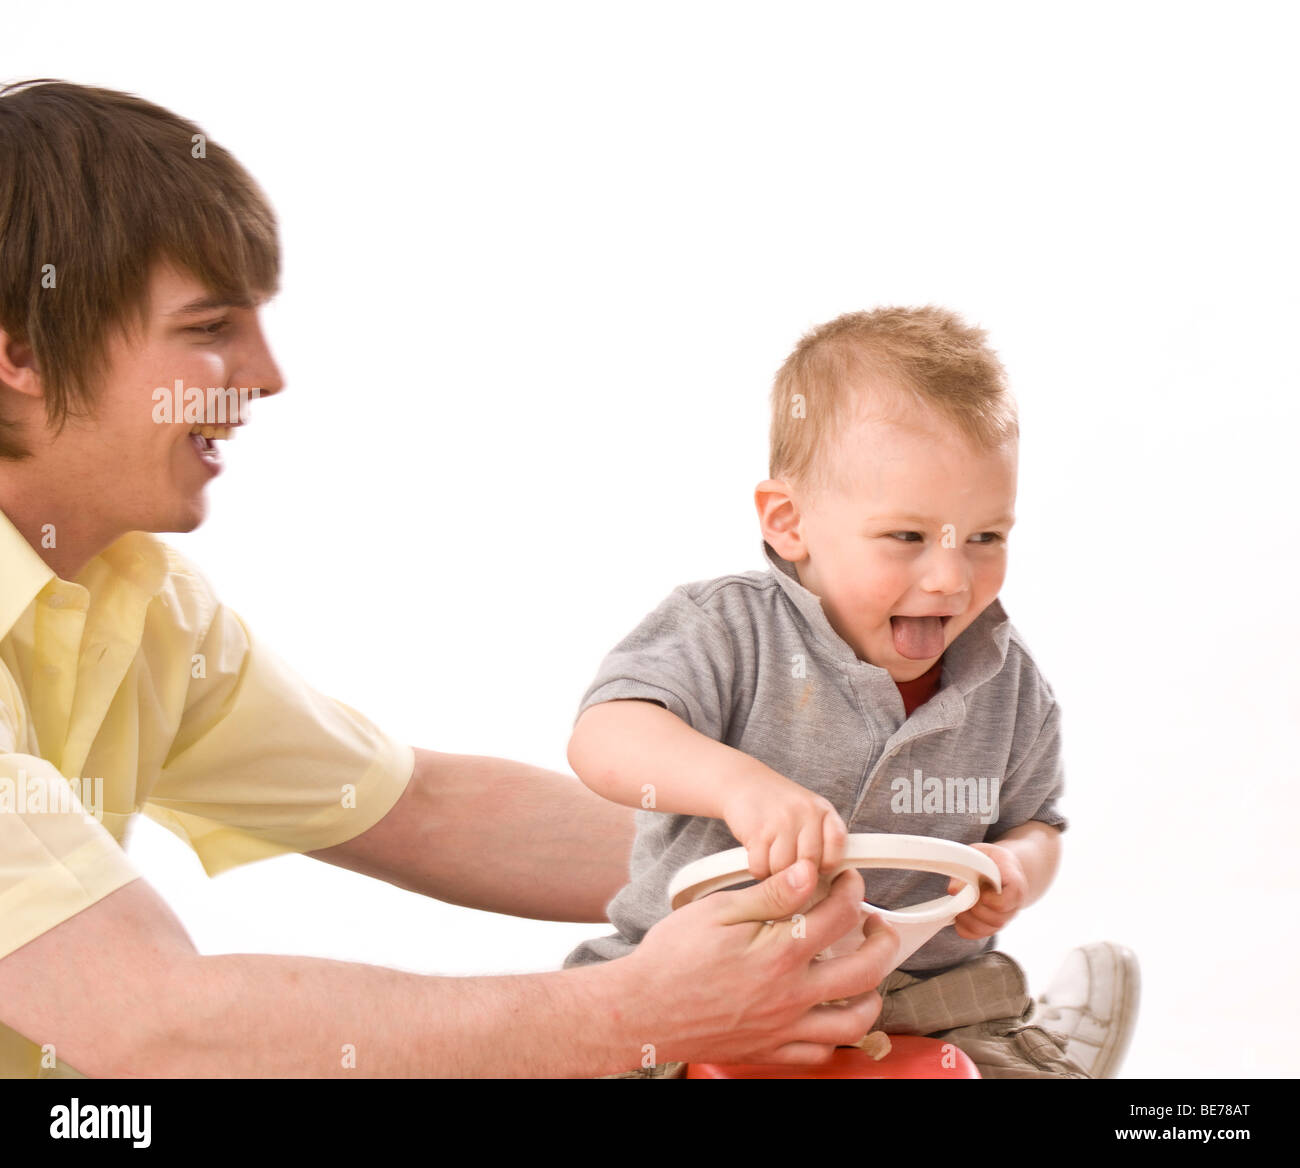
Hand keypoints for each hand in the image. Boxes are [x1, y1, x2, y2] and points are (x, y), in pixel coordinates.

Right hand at [626, 860, 899, 1065]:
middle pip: (866, 971)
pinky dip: (835, 1036)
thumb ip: (771, 894)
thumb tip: (810, 874)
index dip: (852, 891)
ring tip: (865, 973)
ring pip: (855, 1023)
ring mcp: (784, 1028)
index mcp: (780, 953)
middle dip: (883, 941)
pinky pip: (822, 1053)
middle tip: (875, 925)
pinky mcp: (770, 1051)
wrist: (642, 1010)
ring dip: (871, 994)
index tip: (850, 882)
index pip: (840, 915)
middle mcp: (792, 995)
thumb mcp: (719, 910)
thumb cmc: (673, 958)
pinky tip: (828, 1014)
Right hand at [719, 768, 847, 878]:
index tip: (816, 866)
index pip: (837, 845)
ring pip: (784, 869)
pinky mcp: (758, 831)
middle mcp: (806, 812)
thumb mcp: (808, 811)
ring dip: (774, 871)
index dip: (827, 862)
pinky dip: (757, 868)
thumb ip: (822, 838)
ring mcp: (782, 821)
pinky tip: (758, 854)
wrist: (743, 781)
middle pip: (809, 864)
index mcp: (823, 809)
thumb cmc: (777, 804)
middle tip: (787, 865)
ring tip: (771, 857)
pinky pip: (761, 867)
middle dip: (796, 873)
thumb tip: (825, 875)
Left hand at [945, 842, 1026, 938]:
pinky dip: (966, 930)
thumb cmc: (991, 859)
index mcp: (1015, 881)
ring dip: (969, 921)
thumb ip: (967, 866)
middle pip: (998, 918)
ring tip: (959, 908)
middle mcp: (1014, 902)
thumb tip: (953, 890)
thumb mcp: (980, 854)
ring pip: (990, 929)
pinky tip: (959, 917)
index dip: (995, 900)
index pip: (1014, 895)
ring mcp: (1005, 916)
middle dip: (976, 911)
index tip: (982, 894)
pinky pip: (981, 935)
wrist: (1003, 868)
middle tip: (965, 899)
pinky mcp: (994, 924)